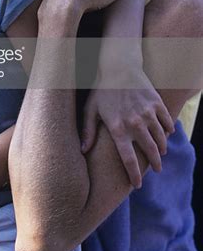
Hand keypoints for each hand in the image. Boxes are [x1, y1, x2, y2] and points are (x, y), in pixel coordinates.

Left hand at [81, 66, 174, 187]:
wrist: (118, 66)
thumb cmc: (101, 89)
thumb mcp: (91, 110)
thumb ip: (87, 131)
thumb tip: (82, 151)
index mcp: (117, 129)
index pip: (128, 160)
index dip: (134, 175)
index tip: (137, 185)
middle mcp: (134, 123)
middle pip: (150, 152)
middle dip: (154, 164)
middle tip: (155, 170)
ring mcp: (147, 113)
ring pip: (160, 139)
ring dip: (161, 149)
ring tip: (160, 153)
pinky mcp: (156, 103)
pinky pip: (167, 122)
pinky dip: (168, 130)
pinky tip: (166, 134)